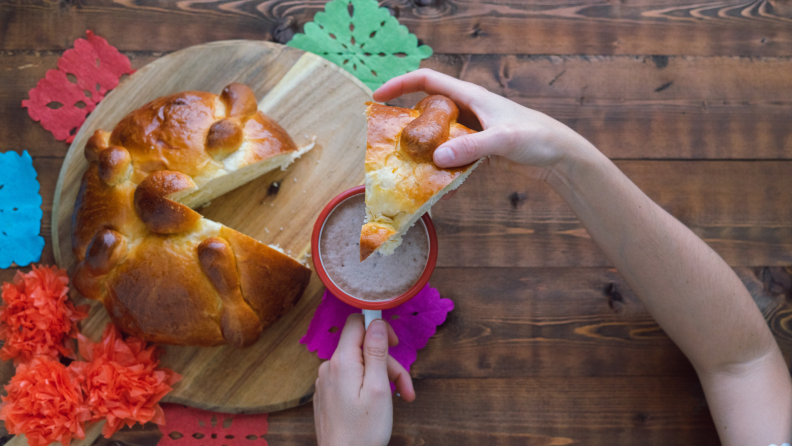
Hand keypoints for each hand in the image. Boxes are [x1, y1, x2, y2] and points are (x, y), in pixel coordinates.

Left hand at [314, 314, 415, 445]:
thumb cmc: (363, 431)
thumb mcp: (378, 388)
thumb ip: (376, 351)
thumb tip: (377, 323)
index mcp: (342, 361)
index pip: (356, 322)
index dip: (378, 327)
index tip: (394, 344)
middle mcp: (329, 367)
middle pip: (362, 348)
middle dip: (387, 363)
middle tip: (405, 387)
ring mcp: (326, 381)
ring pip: (358, 365)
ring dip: (381, 377)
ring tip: (398, 399)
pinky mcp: (327, 395)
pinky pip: (349, 379)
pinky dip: (366, 386)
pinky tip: (378, 404)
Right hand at [374, 68, 595, 178]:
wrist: (560, 156)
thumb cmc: (536, 137)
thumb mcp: (502, 140)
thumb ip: (470, 147)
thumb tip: (438, 157)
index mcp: (470, 96)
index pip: (427, 80)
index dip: (400, 84)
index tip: (378, 98)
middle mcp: (468, 110)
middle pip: (427, 109)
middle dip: (407, 123)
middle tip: (389, 142)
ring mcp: (472, 130)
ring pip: (438, 135)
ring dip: (423, 150)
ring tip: (408, 167)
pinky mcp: (478, 150)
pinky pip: (451, 156)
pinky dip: (442, 168)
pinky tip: (437, 185)